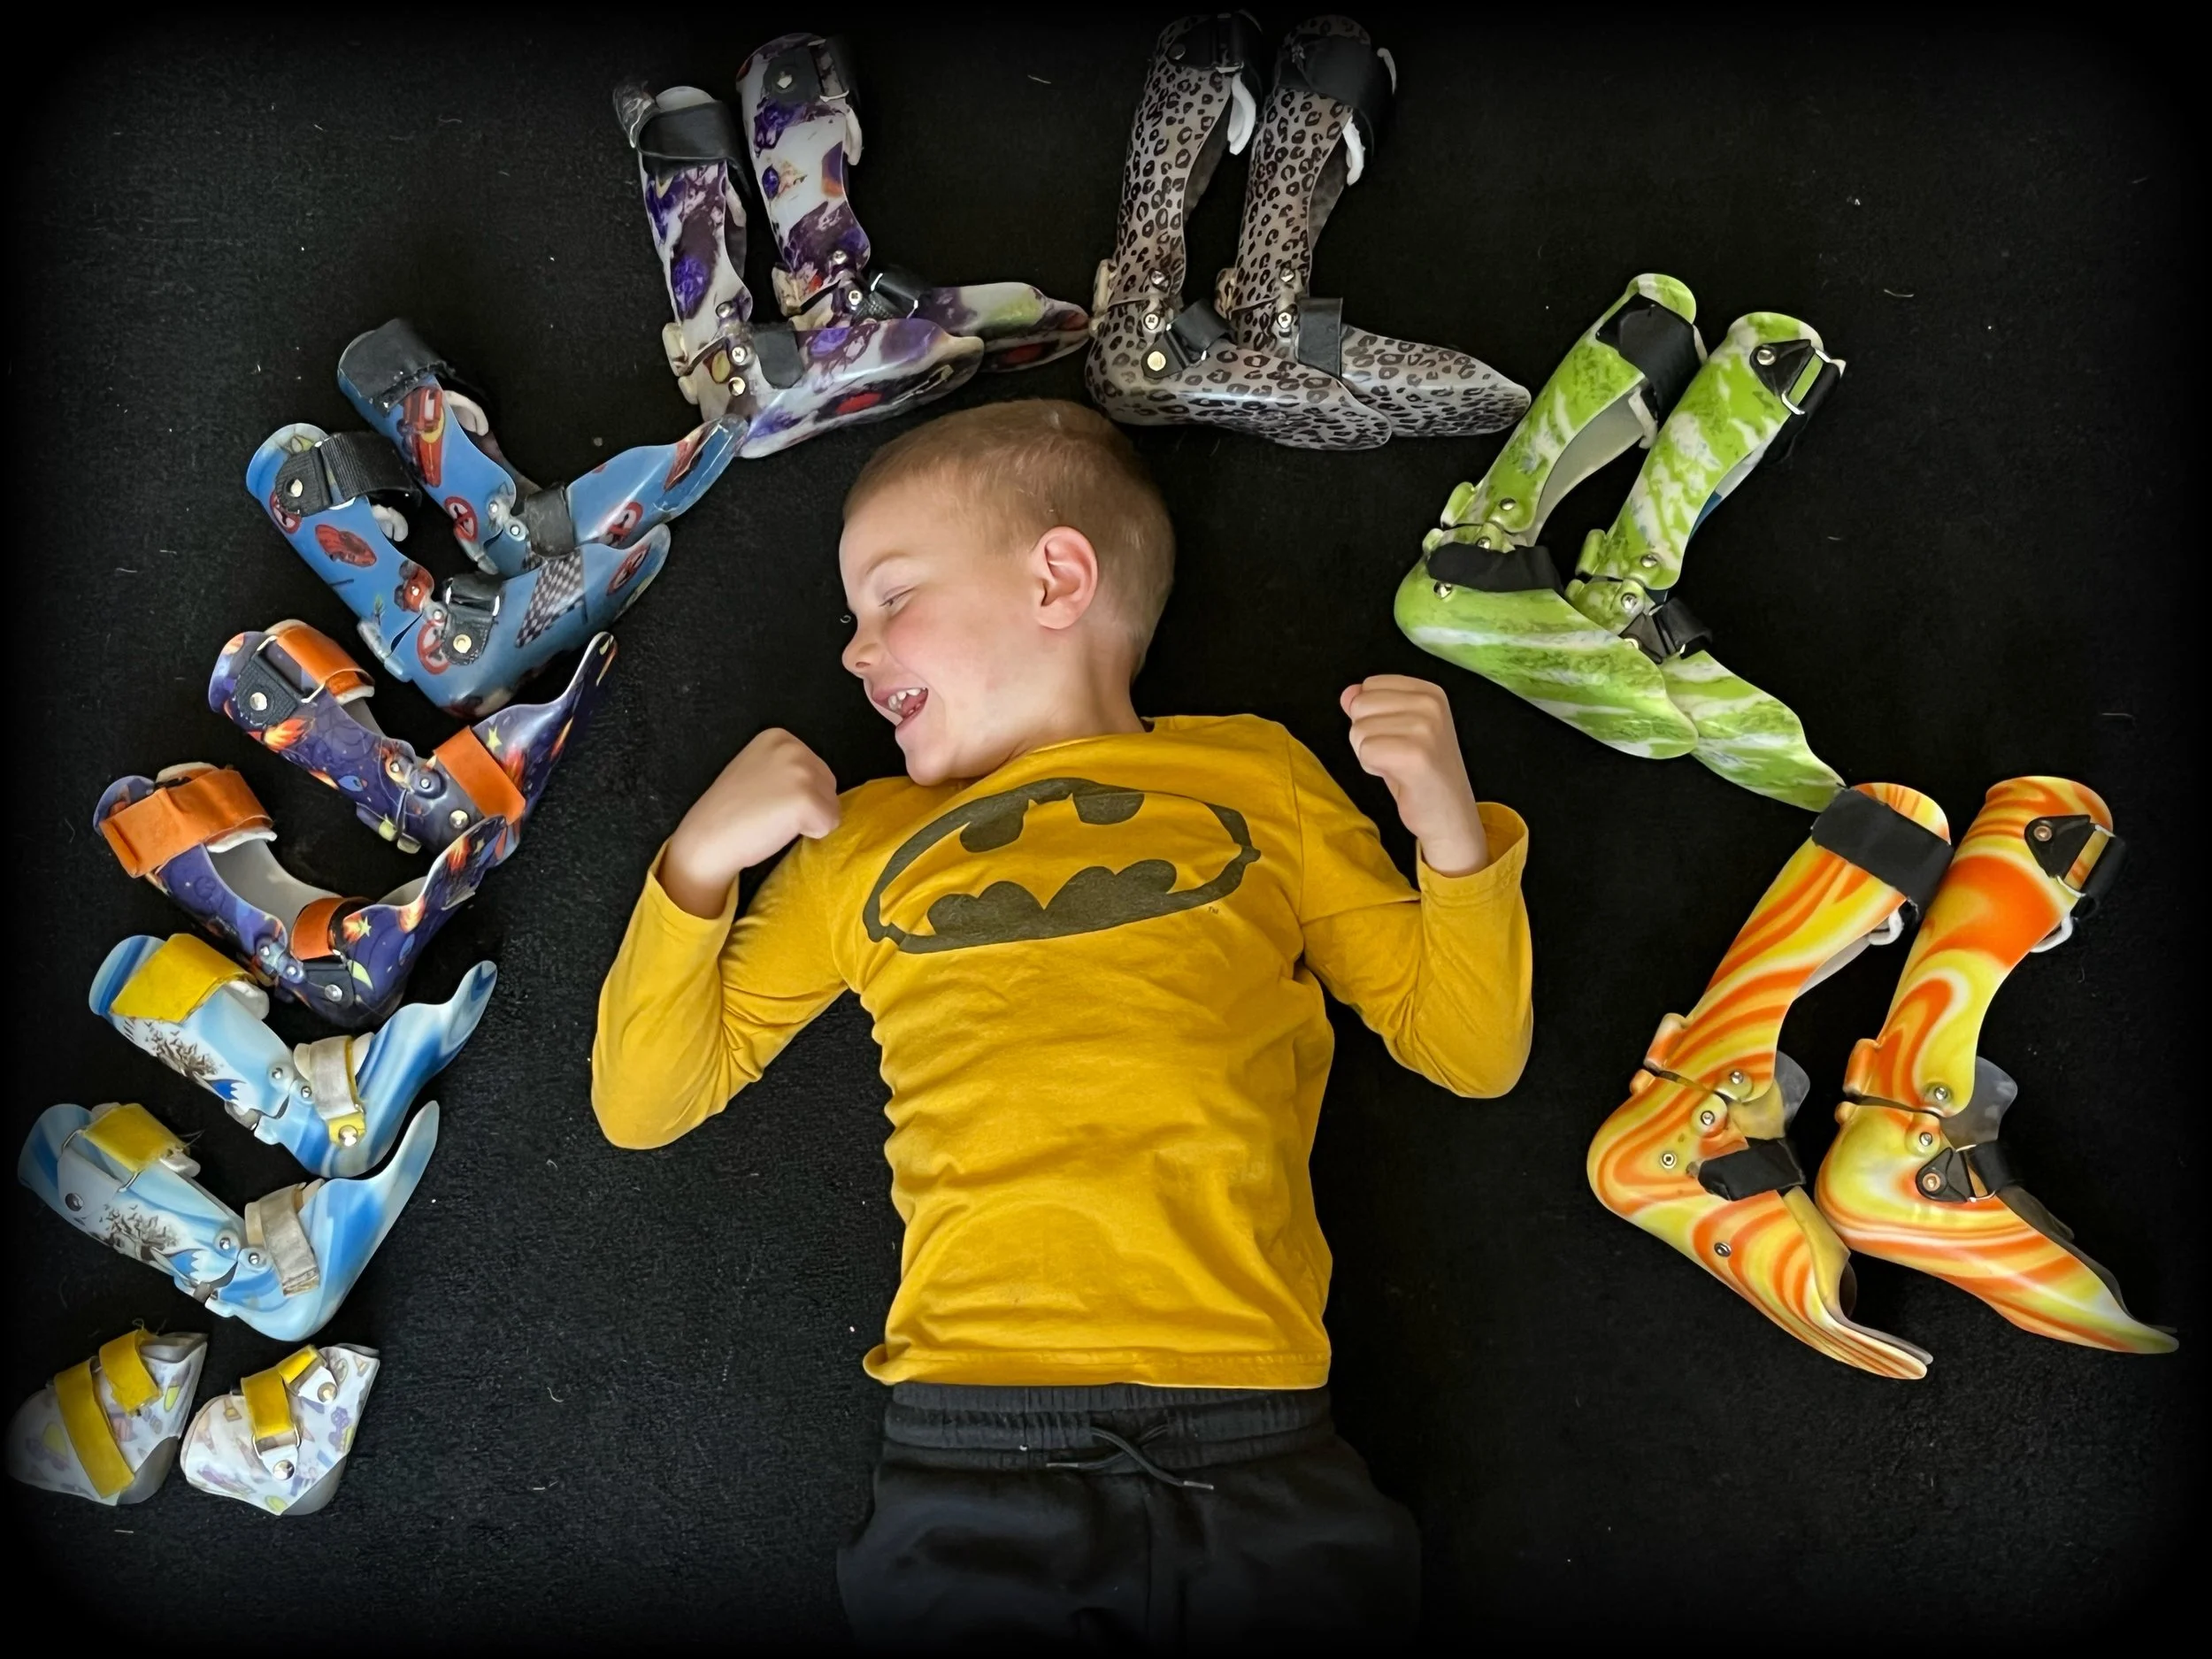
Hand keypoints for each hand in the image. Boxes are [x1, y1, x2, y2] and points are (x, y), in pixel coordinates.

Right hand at [660, 729, 840, 916]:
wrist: (708, 836)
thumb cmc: (731, 809)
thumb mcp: (757, 767)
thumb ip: (786, 766)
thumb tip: (817, 782)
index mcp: (780, 737)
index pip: (816, 769)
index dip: (797, 792)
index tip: (767, 797)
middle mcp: (794, 748)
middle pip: (828, 785)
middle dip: (807, 804)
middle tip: (770, 811)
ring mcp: (801, 772)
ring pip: (832, 805)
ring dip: (810, 820)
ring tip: (774, 819)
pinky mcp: (807, 800)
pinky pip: (830, 824)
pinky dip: (811, 834)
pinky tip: (780, 830)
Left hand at [1340, 676, 1490, 876]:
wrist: (1450, 815)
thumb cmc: (1421, 773)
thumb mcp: (1395, 731)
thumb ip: (1371, 707)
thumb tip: (1347, 693)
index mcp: (1429, 692)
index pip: (1369, 686)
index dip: (1371, 715)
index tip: (1397, 737)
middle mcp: (1431, 704)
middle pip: (1360, 706)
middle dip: (1366, 735)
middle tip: (1395, 755)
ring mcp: (1426, 728)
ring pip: (1359, 730)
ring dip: (1369, 754)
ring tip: (1397, 766)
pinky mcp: (1416, 755)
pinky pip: (1366, 752)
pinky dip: (1372, 768)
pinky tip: (1398, 776)